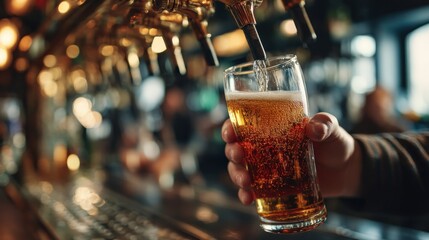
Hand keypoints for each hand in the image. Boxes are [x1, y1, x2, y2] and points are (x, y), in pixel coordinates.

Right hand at [221, 112, 361, 204]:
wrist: (345, 170)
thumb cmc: (334, 143)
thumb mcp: (330, 129)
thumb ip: (324, 124)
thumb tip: (314, 129)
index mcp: (271, 127)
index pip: (243, 123)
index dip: (231, 127)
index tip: (230, 133)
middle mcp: (263, 146)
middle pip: (236, 147)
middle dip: (232, 152)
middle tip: (239, 156)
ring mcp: (266, 167)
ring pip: (240, 169)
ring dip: (236, 174)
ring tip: (246, 181)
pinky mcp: (271, 185)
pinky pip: (252, 190)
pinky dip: (246, 194)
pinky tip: (248, 198)